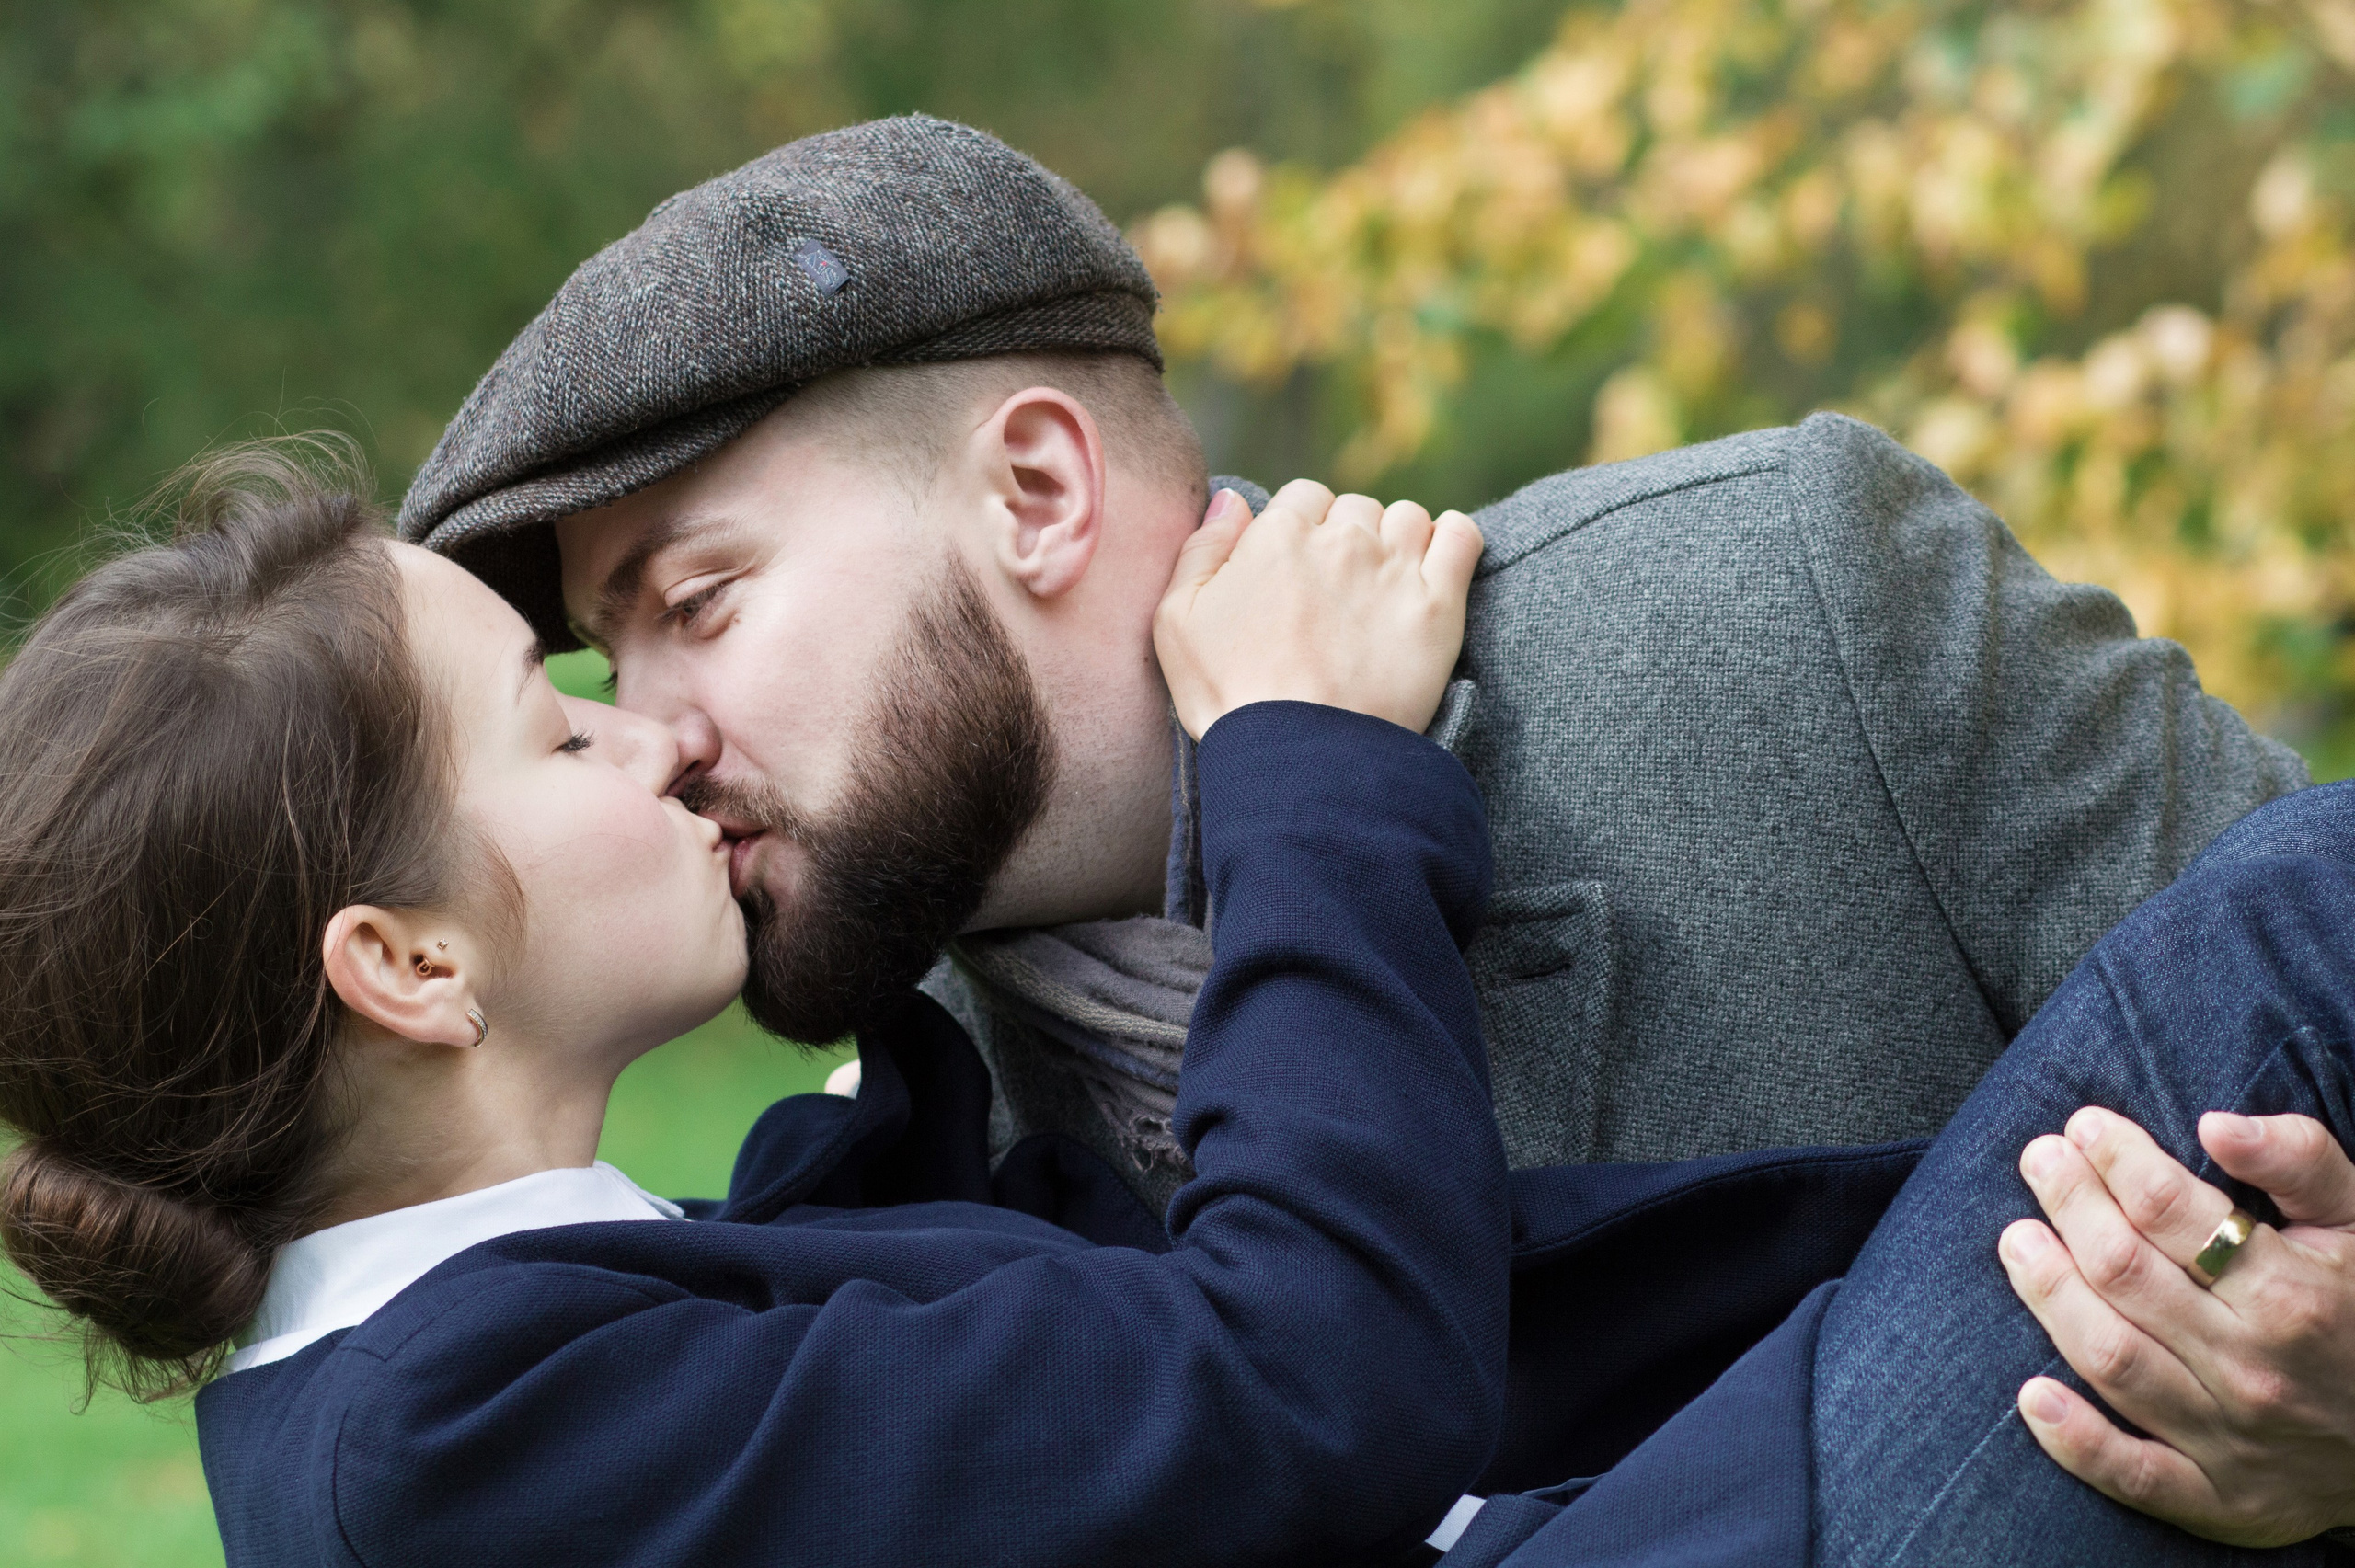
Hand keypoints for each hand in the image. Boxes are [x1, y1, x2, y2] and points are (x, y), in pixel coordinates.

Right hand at [1153, 480, 1482, 739]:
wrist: (1299, 759)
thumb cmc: (1229, 697)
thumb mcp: (1176, 620)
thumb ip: (1202, 549)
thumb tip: (1231, 500)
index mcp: (1278, 535)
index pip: (1304, 498)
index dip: (1301, 531)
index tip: (1299, 575)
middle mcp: (1341, 539)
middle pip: (1356, 508)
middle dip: (1348, 539)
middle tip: (1338, 596)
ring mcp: (1394, 568)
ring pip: (1408, 518)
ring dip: (1398, 541)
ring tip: (1384, 589)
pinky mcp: (1439, 605)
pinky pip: (1461, 538)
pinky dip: (1453, 541)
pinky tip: (1437, 568)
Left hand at [1997, 1106, 2354, 1543]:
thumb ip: (2301, 1161)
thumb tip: (2217, 1123)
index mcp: (2292, 1293)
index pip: (2169, 1210)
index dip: (2115, 1159)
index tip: (2083, 1126)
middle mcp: (2254, 1366)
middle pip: (2124, 1273)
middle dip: (2070, 1206)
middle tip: (2038, 1160)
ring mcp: (2232, 1439)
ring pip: (2111, 1357)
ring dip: (2049, 1295)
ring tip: (2017, 1241)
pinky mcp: (2219, 1499)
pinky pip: (2132, 1475)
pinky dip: (2075, 1441)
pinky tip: (2031, 1395)